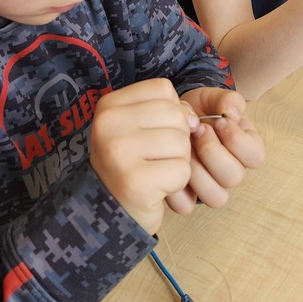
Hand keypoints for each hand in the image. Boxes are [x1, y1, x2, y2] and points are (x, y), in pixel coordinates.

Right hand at [90, 79, 195, 235]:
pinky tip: (157, 187)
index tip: (152, 133)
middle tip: (155, 157)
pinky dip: (177, 182)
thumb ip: (166, 111)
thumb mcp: (138, 127)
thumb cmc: (130, 164)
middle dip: (177, 138)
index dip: (171, 111)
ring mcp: (119, 152)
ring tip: (155, 172)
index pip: (163, 89)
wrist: (108, 212)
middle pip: (176, 115)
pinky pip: (182, 170)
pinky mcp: (136, 181)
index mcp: (108, 105)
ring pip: (182, 143)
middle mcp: (108, 124)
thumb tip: (194, 121)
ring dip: (178, 161)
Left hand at [165, 87, 265, 213]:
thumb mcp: (213, 99)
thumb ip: (227, 100)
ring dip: (196, 170)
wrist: (171, 120)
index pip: (256, 157)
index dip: (237, 140)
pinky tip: (169, 164)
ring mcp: (212, 187)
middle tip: (198, 131)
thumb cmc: (198, 111)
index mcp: (246, 150)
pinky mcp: (188, 198)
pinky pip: (187, 206)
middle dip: (212, 151)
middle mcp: (232, 172)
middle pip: (234, 177)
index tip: (219, 121)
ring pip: (216, 197)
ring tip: (184, 148)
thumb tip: (231, 114)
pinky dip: (176, 189)